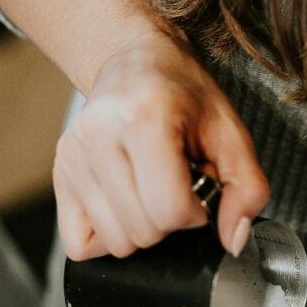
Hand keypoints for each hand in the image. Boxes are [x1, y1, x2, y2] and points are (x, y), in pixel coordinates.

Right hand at [53, 31, 269, 259]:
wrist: (137, 62)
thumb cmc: (185, 96)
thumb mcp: (231, 134)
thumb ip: (247, 189)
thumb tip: (234, 239)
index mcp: (145, 118)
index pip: (170, 211)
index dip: (195, 213)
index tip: (197, 189)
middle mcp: (98, 135)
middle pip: (143, 232)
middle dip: (169, 221)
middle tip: (173, 185)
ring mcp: (72, 156)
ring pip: (115, 243)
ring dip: (141, 228)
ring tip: (149, 190)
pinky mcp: (59, 173)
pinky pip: (80, 244)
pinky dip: (108, 236)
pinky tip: (124, 205)